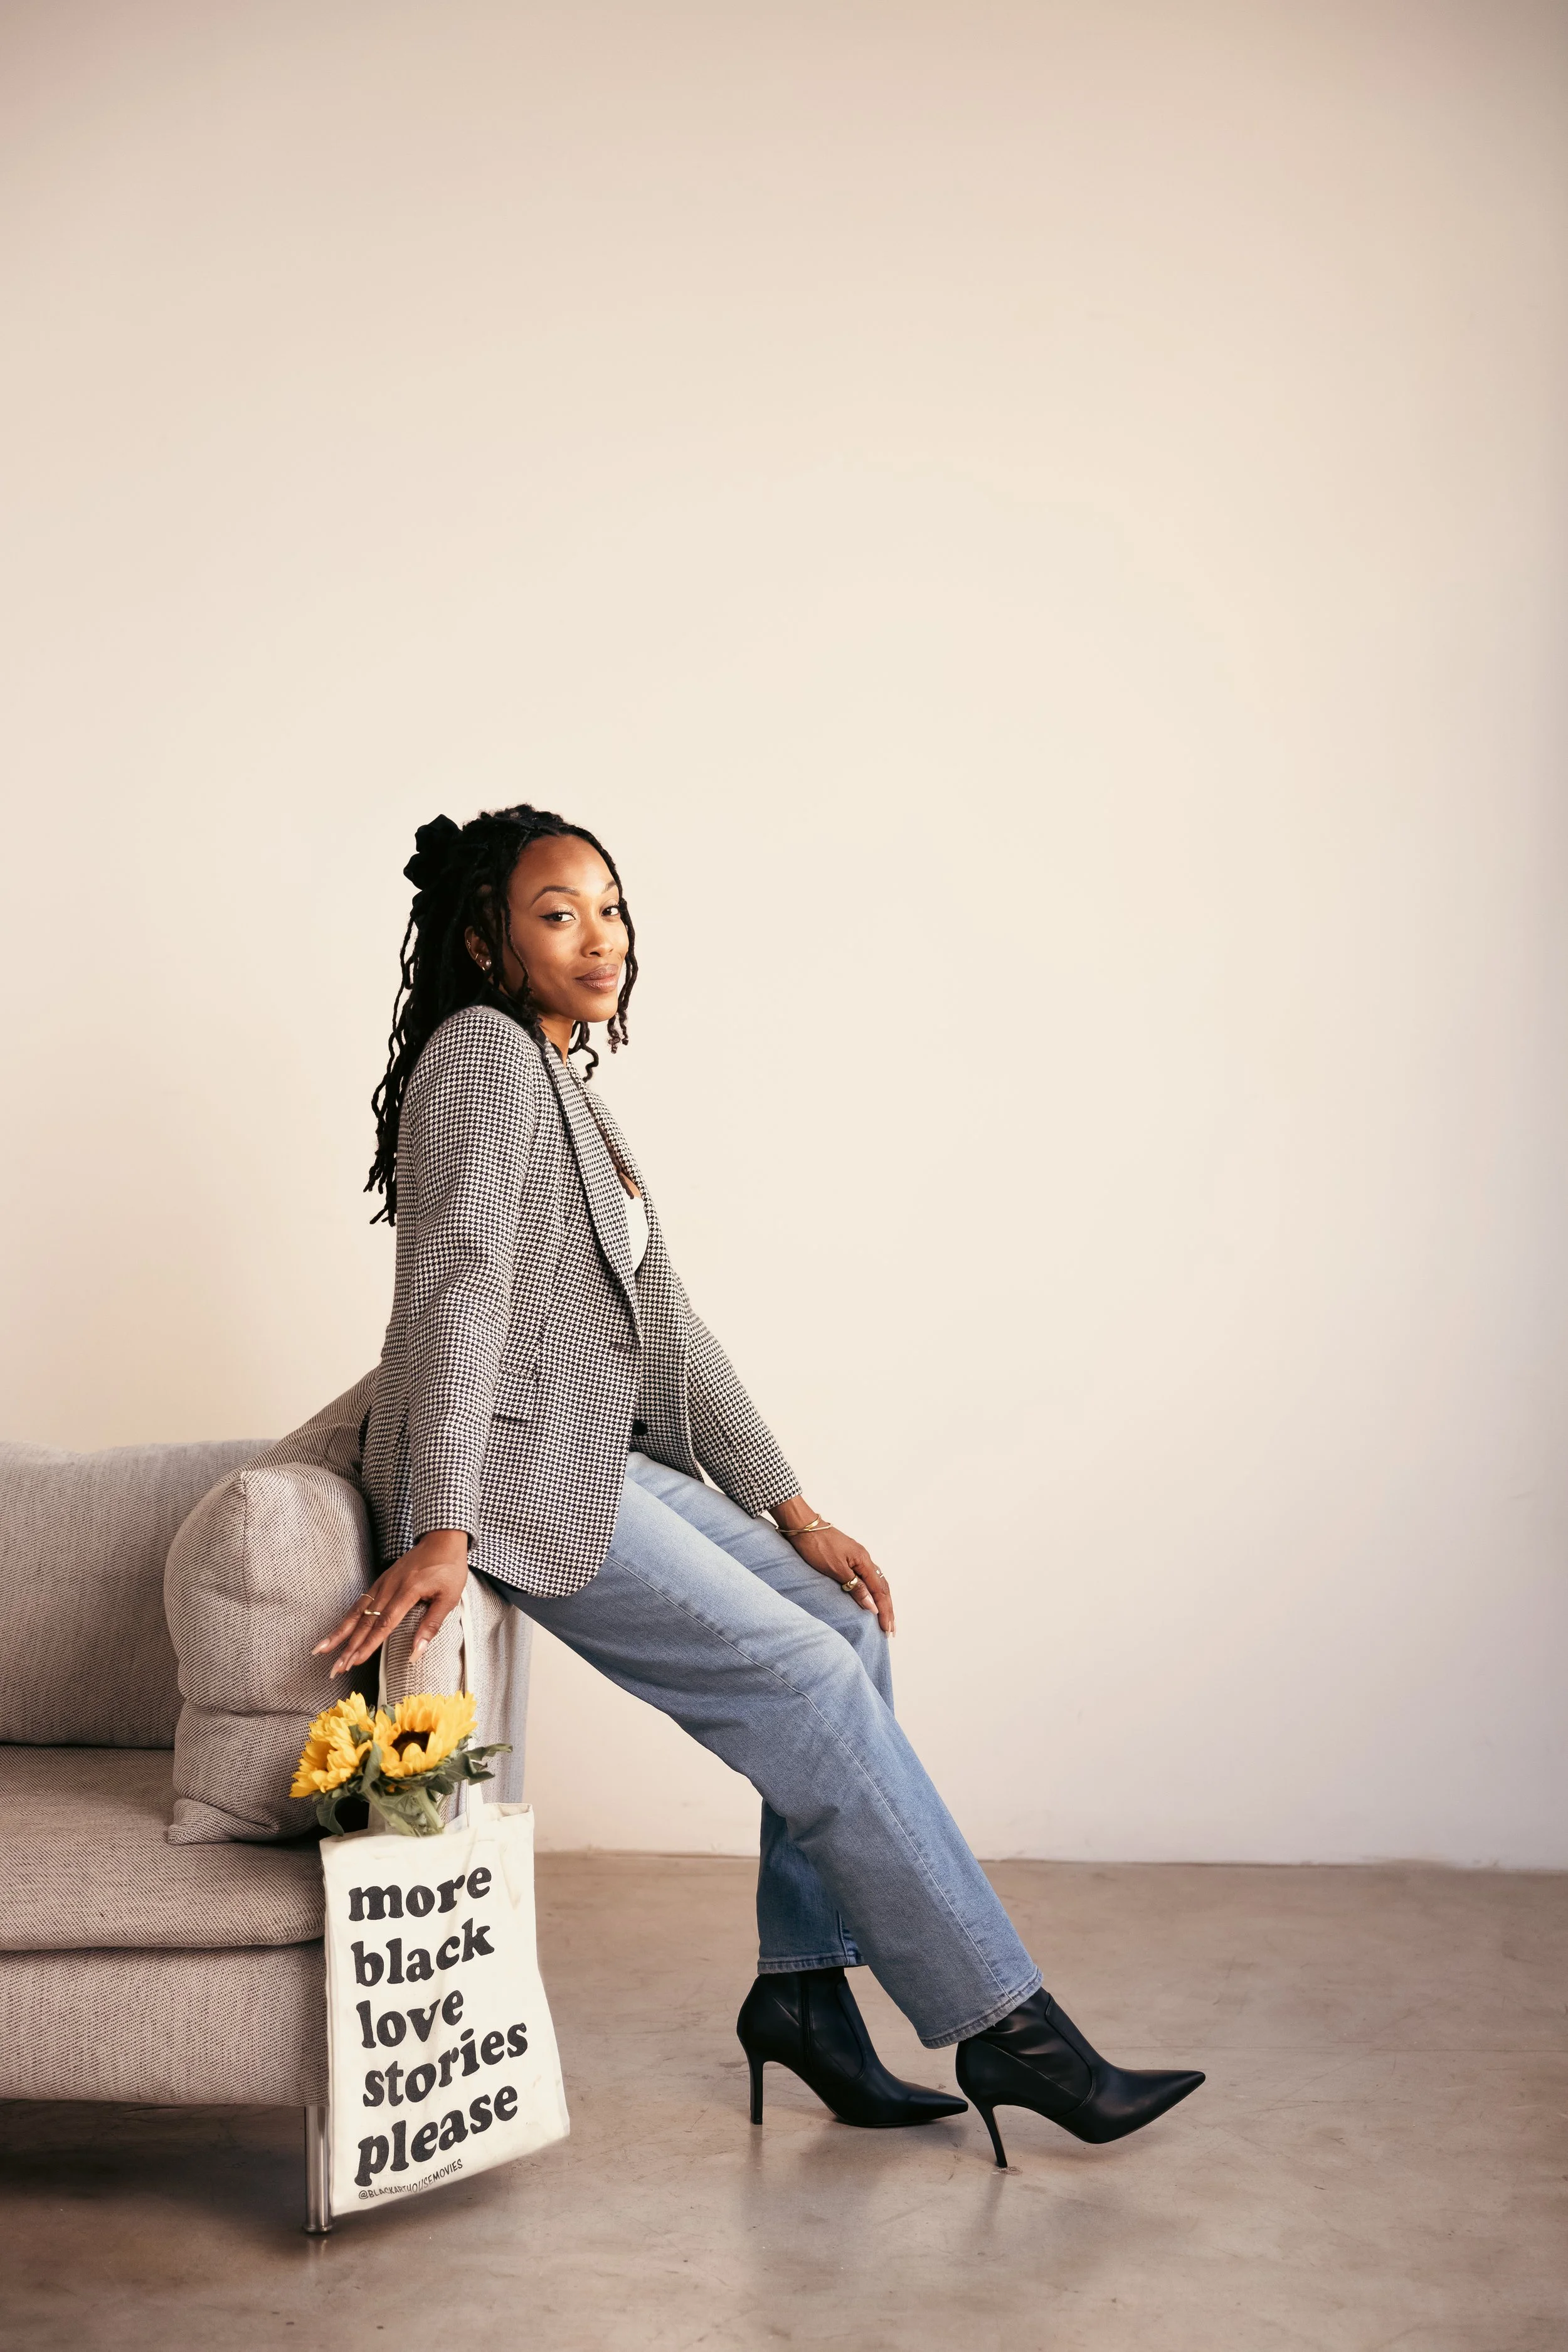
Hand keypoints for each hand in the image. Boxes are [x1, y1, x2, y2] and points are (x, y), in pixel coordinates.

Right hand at [313, 1529, 469, 1676]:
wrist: (442, 1539)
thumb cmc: (449, 1569)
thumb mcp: (449, 1598)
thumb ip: (431, 1626)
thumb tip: (416, 1653)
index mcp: (407, 1592)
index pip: (383, 1624)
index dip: (367, 1645)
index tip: (354, 1662)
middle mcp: (389, 1587)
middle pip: (364, 1622)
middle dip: (348, 1647)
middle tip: (335, 1667)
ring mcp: (382, 1583)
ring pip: (356, 1612)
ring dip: (340, 1633)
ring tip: (322, 1649)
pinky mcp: (380, 1581)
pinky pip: (360, 1602)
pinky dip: (347, 1618)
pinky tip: (338, 1630)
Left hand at [775, 1504, 894, 1635]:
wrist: (803, 1525)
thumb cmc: (816, 1545)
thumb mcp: (835, 1569)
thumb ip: (855, 1587)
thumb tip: (872, 1606)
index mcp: (864, 1561)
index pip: (880, 1592)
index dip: (884, 1612)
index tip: (887, 1629)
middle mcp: (865, 1559)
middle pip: (883, 1588)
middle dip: (888, 1609)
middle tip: (891, 1629)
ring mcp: (858, 1558)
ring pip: (877, 1583)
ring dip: (883, 1601)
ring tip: (886, 1617)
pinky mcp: (850, 1558)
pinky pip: (869, 1578)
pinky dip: (874, 1591)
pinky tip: (872, 1598)